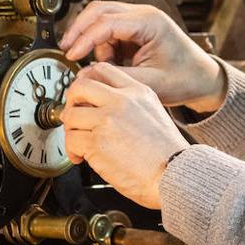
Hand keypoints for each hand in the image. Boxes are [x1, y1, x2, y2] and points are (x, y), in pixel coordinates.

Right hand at [59, 1, 225, 111]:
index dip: (85, 38)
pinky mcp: (134, 29)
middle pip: (99, 10)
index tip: (72, 54)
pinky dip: (102, 46)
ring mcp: (138, 20)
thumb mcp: (150, 83)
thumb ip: (116, 77)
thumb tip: (87, 74)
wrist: (201, 79)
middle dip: (79, 29)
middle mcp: (143, 14)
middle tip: (67, 49)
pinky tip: (112, 63)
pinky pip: (108, 31)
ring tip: (103, 65)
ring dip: (93, 41)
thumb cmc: (184, 78)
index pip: (107, 22)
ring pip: (100, 19)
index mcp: (150, 21)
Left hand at [62, 62, 188, 209]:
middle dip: (71, 101)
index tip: (82, 94)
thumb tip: (103, 106)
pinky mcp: (97, 142)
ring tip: (79, 142)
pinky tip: (81, 157)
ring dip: (70, 130)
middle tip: (74, 115)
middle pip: (81, 86)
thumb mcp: (154, 113)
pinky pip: (71, 140)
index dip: (86, 80)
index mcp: (137, 92)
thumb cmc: (167, 153)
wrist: (174, 174)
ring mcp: (108, 120)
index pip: (102, 69)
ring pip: (71, 114)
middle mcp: (122, 101)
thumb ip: (130, 104)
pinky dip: (72, 151)